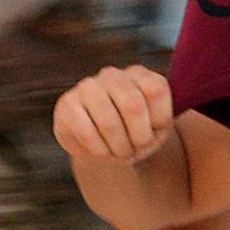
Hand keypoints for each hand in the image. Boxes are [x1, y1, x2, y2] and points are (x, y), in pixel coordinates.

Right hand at [54, 65, 174, 165]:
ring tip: (120, 153)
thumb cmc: (137, 135)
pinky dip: (99, 151)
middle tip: (135, 150)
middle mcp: (114, 75)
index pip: (156, 90)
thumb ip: (162, 122)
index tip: (154, 133)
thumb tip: (158, 123)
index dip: (158, 121)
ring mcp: (88, 87)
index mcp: (141, 76)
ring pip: (109, 122)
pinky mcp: (67, 104)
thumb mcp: (159, 131)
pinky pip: (86, 132)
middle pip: (133, 105)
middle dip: (138, 138)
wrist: (106, 147)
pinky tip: (102, 152)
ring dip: (119, 148)